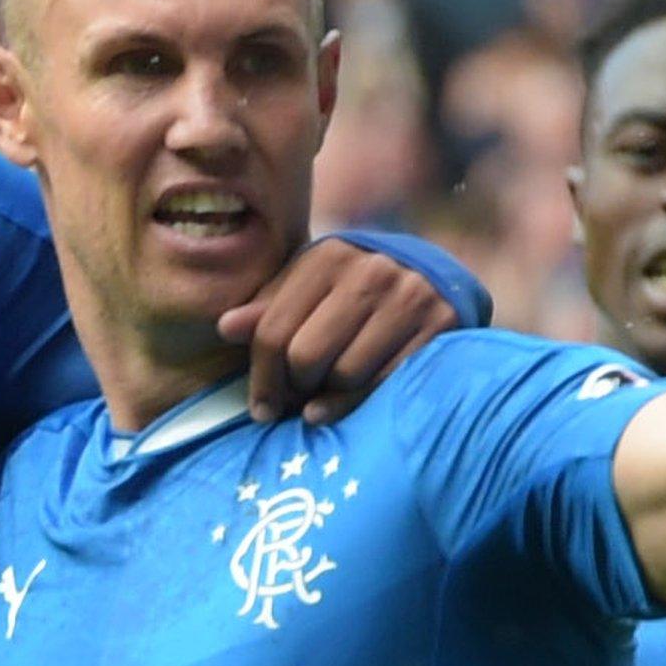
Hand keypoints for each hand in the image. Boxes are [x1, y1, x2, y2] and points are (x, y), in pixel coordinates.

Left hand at [218, 237, 459, 424]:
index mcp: (327, 256)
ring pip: (346, 374)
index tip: (261, 406)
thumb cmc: (356, 287)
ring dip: (326, 399)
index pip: (274, 329)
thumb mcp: (311, 286)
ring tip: (318, 402)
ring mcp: (408, 297)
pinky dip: (357, 404)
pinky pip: (386, 383)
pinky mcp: (440, 325)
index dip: (261, 376)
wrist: (437, 275)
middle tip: (292, 401)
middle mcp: (369, 271)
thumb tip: (226, 328)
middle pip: (306, 356)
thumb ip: (270, 307)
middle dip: (293, 388)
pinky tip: (340, 408)